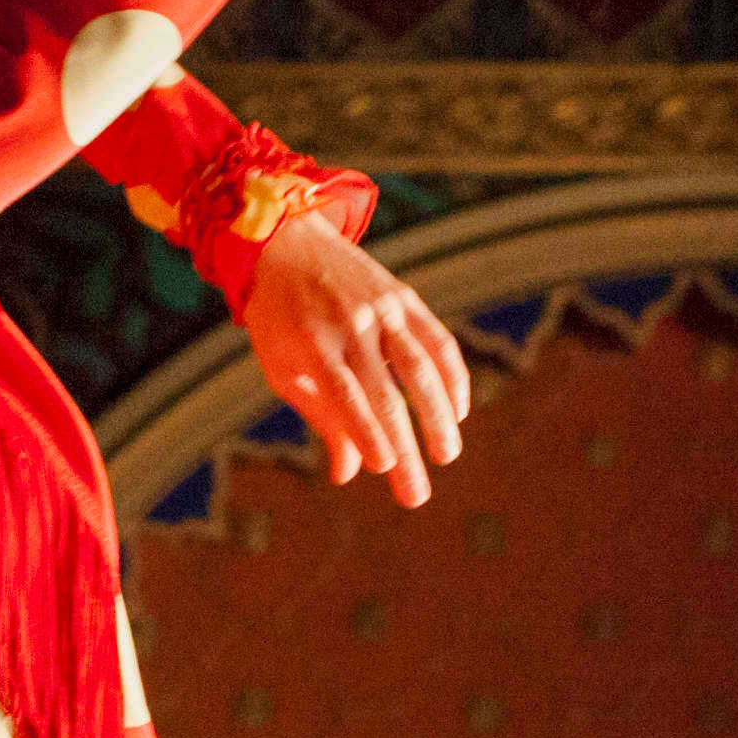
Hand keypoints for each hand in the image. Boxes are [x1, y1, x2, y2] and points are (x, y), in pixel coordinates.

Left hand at [240, 216, 472, 506]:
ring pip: (421, 367)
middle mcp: (352, 324)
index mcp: (314, 343)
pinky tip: (458, 412)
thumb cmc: (279, 318)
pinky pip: (437, 341)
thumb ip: (321, 417)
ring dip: (439, 416)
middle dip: (405, 448)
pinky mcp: (404, 298)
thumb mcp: (284, 367)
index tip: (384, 466)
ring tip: (447, 455)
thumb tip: (348, 474)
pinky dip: (452, 377)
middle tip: (417, 494)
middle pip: (387, 394)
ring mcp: (382, 309)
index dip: (366, 430)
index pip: (345, 395)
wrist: (287, 243)